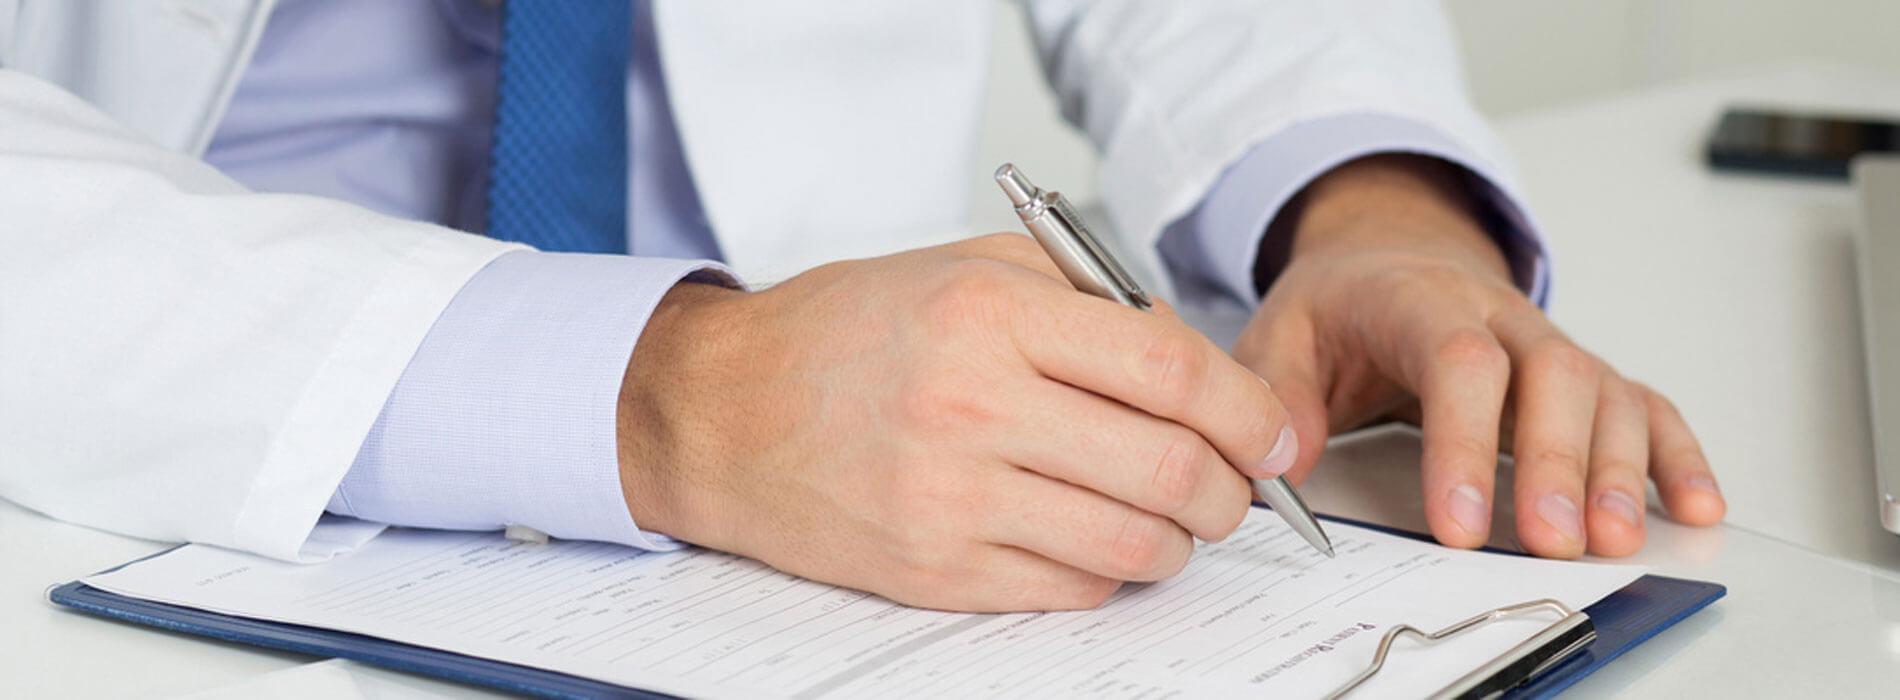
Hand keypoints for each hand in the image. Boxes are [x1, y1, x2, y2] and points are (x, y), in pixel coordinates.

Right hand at [615, 234, 1295, 611]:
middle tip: (1238, 484)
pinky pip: (1073, 588)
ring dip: (1182, 539)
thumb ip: (1086, 300)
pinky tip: (1095, 535)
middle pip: (1171, 469)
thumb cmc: (843, 335)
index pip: (1170, 369)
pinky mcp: (934, 571)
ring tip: (1173, 514)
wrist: (722, 411)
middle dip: (1235, 489)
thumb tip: (1196, 363)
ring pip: (1134, 543)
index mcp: (988, 316)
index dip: (1248, 409)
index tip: (1273, 433)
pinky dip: (1111, 569)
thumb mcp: (964, 270)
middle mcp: (972, 407)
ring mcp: (951, 500)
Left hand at [1233, 155, 1725, 557]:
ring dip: (1617, 468)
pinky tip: (1693, 504)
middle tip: (1551, 542)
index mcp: (1419, 301)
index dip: (1463, 442)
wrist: (1385, 257)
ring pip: (1603, 391)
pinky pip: (1643, 404)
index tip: (1458, 521)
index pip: (1456, 361)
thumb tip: (1285, 462)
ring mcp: (1548, 343)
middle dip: (1555, 464)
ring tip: (1613, 540)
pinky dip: (1674, 454)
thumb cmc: (1340, 307)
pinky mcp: (1582, 373)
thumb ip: (1280, 392)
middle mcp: (1499, 317)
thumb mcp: (1281, 331)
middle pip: (1550, 376)